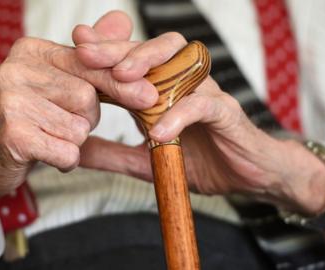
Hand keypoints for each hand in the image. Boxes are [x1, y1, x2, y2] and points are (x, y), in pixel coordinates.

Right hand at [0, 11, 157, 249]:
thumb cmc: (28, 122)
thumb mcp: (59, 85)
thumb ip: (92, 57)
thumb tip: (123, 20)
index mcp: (30, 50)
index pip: (88, 63)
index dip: (119, 82)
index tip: (149, 95)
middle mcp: (16, 68)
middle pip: (88, 97)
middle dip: (86, 119)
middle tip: (62, 125)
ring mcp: (11, 100)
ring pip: (80, 126)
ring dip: (73, 141)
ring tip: (48, 138)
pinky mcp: (12, 133)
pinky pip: (67, 151)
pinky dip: (65, 160)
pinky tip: (45, 155)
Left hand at [75, 31, 324, 216]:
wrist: (248, 177)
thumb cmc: (201, 161)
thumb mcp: (147, 161)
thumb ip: (114, 154)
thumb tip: (76, 152)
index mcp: (161, 91)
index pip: (131, 62)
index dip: (105, 52)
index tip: (76, 44)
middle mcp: (183, 84)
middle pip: (151, 50)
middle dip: (118, 48)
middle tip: (87, 51)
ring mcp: (205, 94)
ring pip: (181, 61)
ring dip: (149, 64)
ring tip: (122, 78)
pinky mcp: (225, 112)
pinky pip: (201, 105)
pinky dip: (179, 115)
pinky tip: (158, 130)